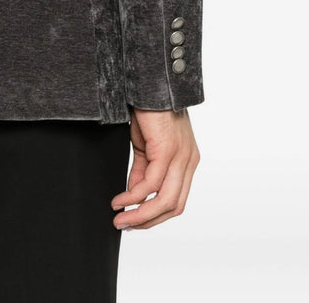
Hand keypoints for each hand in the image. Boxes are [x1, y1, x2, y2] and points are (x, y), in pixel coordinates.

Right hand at [110, 106, 199, 229]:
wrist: (151, 83)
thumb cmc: (149, 109)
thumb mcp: (146, 145)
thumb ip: (143, 169)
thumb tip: (135, 194)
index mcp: (187, 161)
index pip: (177, 200)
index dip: (155, 215)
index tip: (133, 221)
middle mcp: (188, 162)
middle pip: (174, 206)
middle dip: (147, 221)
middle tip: (124, 226)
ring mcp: (181, 157)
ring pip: (165, 200)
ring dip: (140, 215)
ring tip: (119, 218)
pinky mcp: (167, 150)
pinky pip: (151, 184)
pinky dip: (134, 196)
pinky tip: (120, 200)